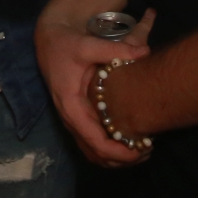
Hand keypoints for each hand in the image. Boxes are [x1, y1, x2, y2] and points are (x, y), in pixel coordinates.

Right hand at [35, 6, 154, 167]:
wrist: (49, 39)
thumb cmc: (66, 43)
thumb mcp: (87, 45)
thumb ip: (116, 50)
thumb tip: (145, 52)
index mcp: (71, 106)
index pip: (95, 141)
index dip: (118, 152)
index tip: (141, 151)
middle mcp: (71, 118)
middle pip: (95, 153)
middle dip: (122, 159)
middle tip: (148, 151)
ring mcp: (74, 119)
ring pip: (94, 152)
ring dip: (117, 158)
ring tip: (142, 150)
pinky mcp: (79, 116)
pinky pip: (93, 142)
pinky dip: (111, 149)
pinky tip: (129, 141)